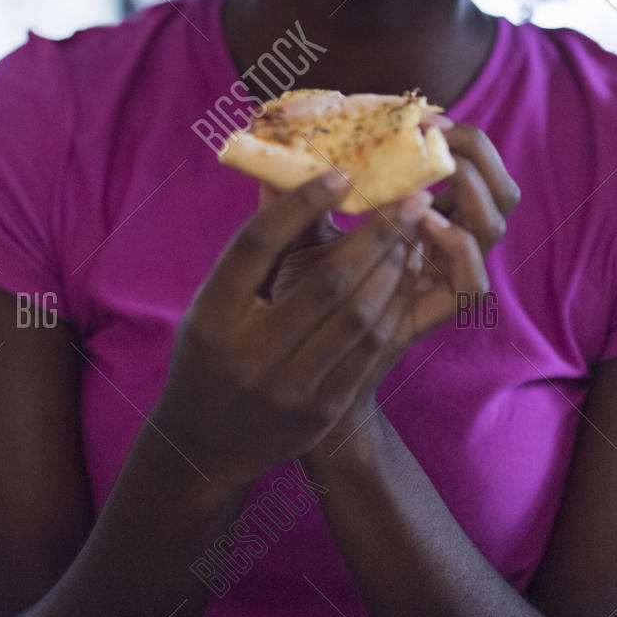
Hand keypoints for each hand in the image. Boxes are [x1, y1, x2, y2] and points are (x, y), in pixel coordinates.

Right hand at [151, 171, 439, 491]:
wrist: (204, 444)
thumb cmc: (212, 352)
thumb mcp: (214, 302)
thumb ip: (252, 248)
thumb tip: (286, 171)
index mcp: (212, 317)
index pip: (258, 245)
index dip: (301, 204)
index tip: (341, 174)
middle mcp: (248, 355)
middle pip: (324, 283)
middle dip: (376, 236)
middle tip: (409, 199)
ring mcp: (287, 389)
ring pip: (358, 318)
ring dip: (393, 269)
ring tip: (413, 233)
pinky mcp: (321, 412)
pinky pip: (369, 351)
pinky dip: (393, 307)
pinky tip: (405, 274)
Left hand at [305, 118, 520, 448]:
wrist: (289, 366)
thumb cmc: (293, 290)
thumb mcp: (295, 228)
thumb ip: (291, 188)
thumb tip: (266, 132)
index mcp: (421, 213)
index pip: (474, 164)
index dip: (464, 137)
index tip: (430, 114)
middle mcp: (442, 242)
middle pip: (503, 192)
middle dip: (480, 155)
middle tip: (440, 135)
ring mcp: (441, 278)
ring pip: (493, 229)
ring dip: (472, 193)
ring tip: (434, 173)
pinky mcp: (432, 314)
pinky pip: (472, 285)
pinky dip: (459, 250)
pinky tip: (425, 226)